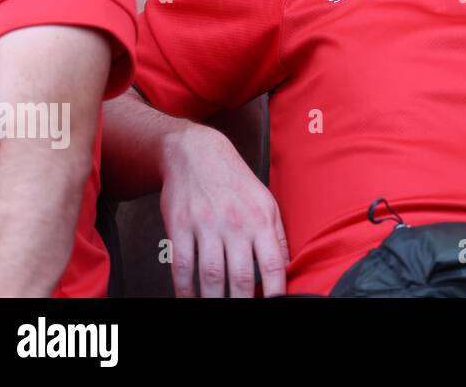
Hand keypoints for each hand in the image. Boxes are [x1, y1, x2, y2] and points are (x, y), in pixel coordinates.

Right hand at [159, 124, 288, 297]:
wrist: (197, 152)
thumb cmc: (235, 181)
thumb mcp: (266, 202)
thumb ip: (278, 235)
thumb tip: (285, 267)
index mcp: (261, 219)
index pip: (273, 262)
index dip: (275, 290)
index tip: (275, 306)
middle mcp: (236, 223)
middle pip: (242, 275)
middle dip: (242, 302)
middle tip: (242, 314)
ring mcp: (206, 225)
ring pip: (211, 274)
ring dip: (213, 299)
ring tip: (216, 311)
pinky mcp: (180, 226)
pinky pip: (182, 265)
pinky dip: (184, 288)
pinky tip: (188, 299)